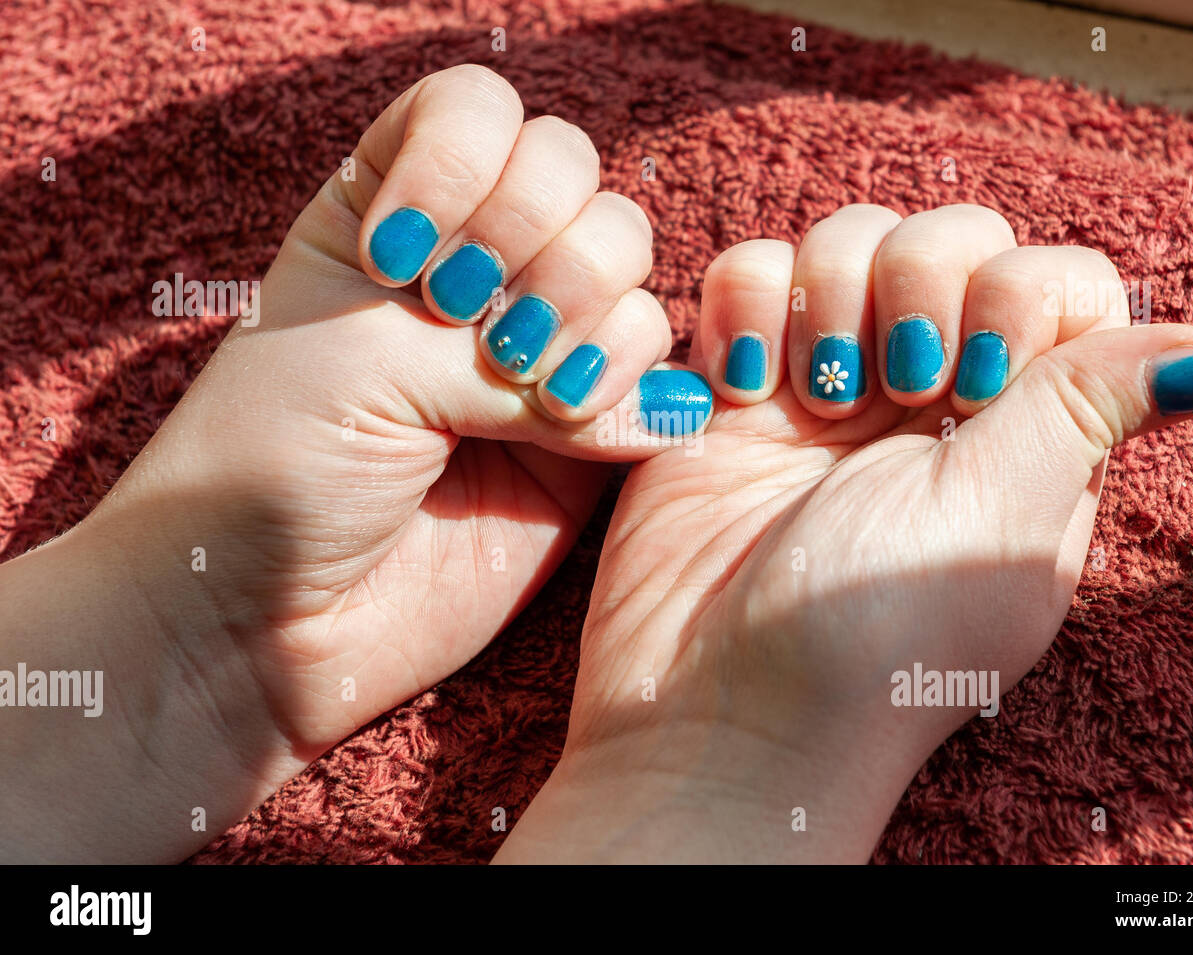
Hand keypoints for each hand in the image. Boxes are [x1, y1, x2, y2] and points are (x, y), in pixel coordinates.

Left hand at [0, 65, 707, 861]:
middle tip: (480, 326)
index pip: (478, 111)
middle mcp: (468, 270)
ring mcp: (531, 351)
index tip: (405, 260)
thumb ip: (508, 347)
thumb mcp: (361, 358)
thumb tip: (651, 388)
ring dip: (595, 320)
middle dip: (544, 243)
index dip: (467, 164)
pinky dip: (638, 390)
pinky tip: (575, 429)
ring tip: (534, 398)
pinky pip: (657, 379)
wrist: (265, 624)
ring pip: (631, 271)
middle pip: (575, 178)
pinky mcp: (580, 440)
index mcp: (383, 213)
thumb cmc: (271, 471)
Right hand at [497, 204, 1192, 862]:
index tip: (972, 389)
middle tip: (896, 393)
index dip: (1016, 296)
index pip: (1057, 282)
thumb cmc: (873, 635)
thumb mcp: (999, 516)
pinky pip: (750, 274)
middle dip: (915, 286)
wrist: (713, 704)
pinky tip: (742, 391)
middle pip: (950, 237)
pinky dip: (743, 308)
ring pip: (846, 237)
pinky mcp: (737, 384)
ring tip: (812, 398)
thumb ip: (1087, 407)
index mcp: (1020, 431)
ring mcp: (827, 382)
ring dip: (827, 294)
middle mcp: (927, 394)